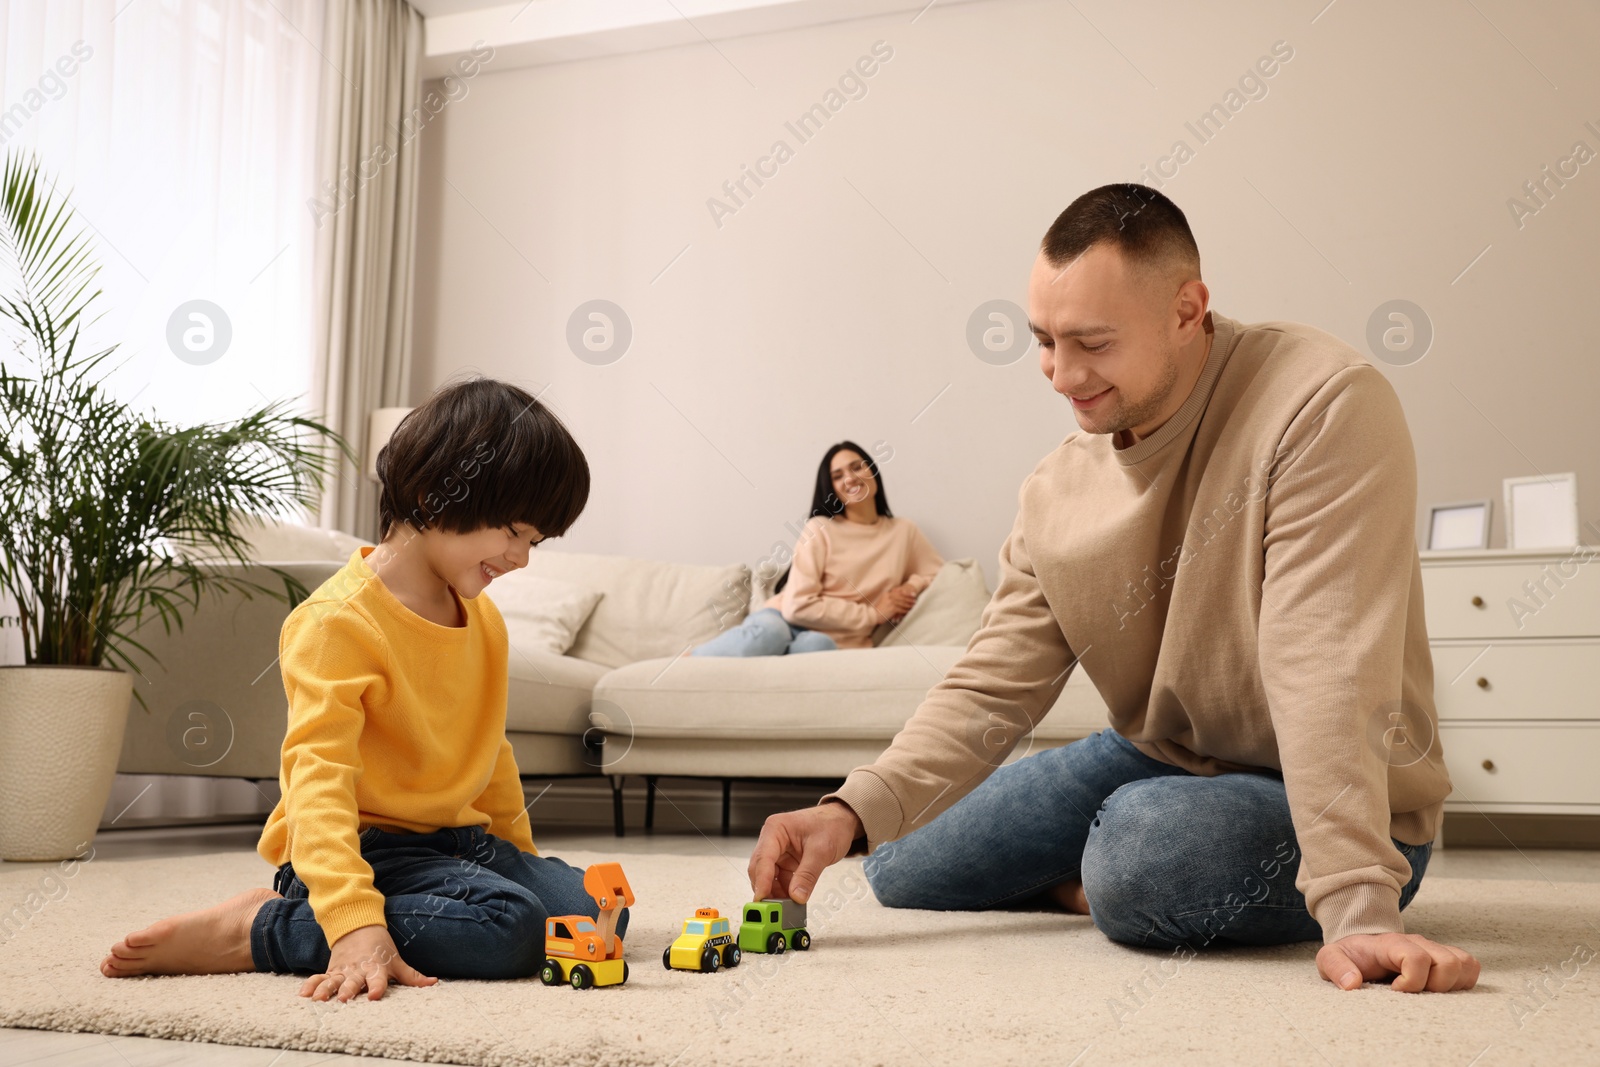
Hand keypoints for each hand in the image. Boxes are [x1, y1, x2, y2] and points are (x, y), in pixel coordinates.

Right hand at [300, 924, 436, 1001]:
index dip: (377, 987)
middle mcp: (358, 970)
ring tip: (319, 999)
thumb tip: (434, 983)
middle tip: (343, 999)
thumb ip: (413, 976)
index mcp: (376, 968)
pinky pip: (319, 978)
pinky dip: (311, 985)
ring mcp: (343, 970)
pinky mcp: (331, 970)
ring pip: (333, 981)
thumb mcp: (397, 960)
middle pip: (353, 982)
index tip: (375, 995)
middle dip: (349, 990)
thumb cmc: (381, 947)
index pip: (378, 979)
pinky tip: (303, 994)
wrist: (358, 925)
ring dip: (326, 990)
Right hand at [749, 801, 861, 903]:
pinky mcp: (785, 862)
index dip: (762, 880)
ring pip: (768, 877)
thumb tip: (797, 896)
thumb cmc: (831, 824)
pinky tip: (792, 900)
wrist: (842, 821)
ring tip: (785, 907)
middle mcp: (772, 840)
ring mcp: (778, 852)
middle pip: (761, 869)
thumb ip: (808, 874)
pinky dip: (784, 891)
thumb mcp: (822, 850)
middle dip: (766, 889)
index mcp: (775, 829)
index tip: (762, 899)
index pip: (763, 858)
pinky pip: (779, 880)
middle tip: (773, 909)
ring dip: (775, 893)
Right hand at [871, 584, 918, 621]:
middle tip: (915, 599)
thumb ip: (890, 597)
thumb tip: (899, 597)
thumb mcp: (883, 600)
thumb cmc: (879, 610)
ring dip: (909, 604)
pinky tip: (908, 611)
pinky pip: (901, 608)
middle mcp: (889, 597)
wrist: (874, 615)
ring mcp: (890, 602)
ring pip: (902, 602)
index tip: (912, 593)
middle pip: (902, 596)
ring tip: (913, 605)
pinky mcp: (892, 608)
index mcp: (887, 594)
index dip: (906, 592)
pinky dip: (905, 610)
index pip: (898, 591)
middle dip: (909, 598)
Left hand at [1317, 932, 1479, 992]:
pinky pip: (1471, 967)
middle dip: (1436, 986)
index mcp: (1392, 944)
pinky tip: (1441, 991)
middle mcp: (1419, 943)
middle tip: (1415, 994)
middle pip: (1449, 962)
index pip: (1417, 957)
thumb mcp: (1330, 958)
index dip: (1411, 981)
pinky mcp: (1445, 959)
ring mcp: (1434, 950)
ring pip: (1465, 964)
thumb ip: (1335, 967)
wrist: (1361, 945)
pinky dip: (1462, 982)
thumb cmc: (1350, 955)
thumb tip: (1351, 984)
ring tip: (1428, 993)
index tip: (1394, 991)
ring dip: (1452, 985)